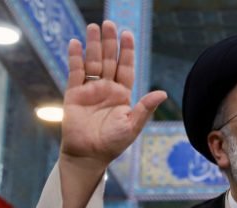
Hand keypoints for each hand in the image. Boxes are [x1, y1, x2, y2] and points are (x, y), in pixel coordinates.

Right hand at [61, 21, 166, 172]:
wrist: (89, 155)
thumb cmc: (113, 143)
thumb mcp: (132, 125)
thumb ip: (145, 108)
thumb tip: (162, 93)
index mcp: (122, 94)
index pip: (125, 67)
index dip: (127, 51)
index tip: (127, 34)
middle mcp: (107, 88)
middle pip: (109, 60)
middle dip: (110, 41)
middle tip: (109, 23)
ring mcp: (90, 90)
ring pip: (93, 62)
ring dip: (93, 44)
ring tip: (93, 27)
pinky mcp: (74, 94)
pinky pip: (75, 72)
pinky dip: (75, 58)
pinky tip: (75, 43)